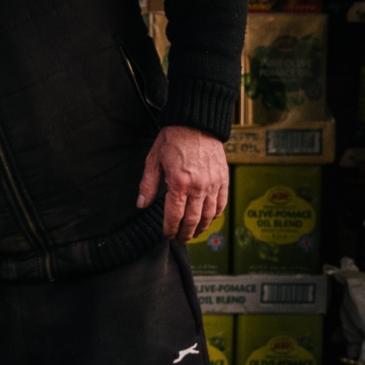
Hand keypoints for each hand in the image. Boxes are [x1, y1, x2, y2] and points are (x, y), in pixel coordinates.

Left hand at [137, 124, 228, 243]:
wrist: (197, 123)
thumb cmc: (172, 140)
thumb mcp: (153, 160)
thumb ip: (148, 185)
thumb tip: (141, 205)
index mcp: (179, 183)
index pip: (174, 215)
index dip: (170, 229)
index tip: (167, 235)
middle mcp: (199, 187)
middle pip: (192, 219)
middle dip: (185, 233)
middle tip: (179, 240)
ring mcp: (213, 184)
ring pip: (209, 215)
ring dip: (200, 228)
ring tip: (193, 234)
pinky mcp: (223, 179)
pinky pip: (221, 203)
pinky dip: (215, 215)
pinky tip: (209, 220)